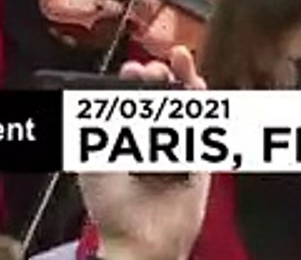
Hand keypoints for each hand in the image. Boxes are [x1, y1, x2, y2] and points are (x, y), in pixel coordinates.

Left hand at [80, 48, 208, 259]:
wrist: (142, 241)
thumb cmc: (113, 207)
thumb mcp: (94, 162)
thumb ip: (97, 128)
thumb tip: (103, 95)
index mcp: (124, 140)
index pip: (131, 102)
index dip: (132, 82)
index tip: (132, 70)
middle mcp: (151, 142)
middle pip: (161, 98)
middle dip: (160, 76)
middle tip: (154, 69)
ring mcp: (178, 149)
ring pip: (186, 106)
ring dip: (184, 80)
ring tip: (180, 58)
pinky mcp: (201, 159)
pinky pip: (206, 127)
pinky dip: (203, 105)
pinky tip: (197, 86)